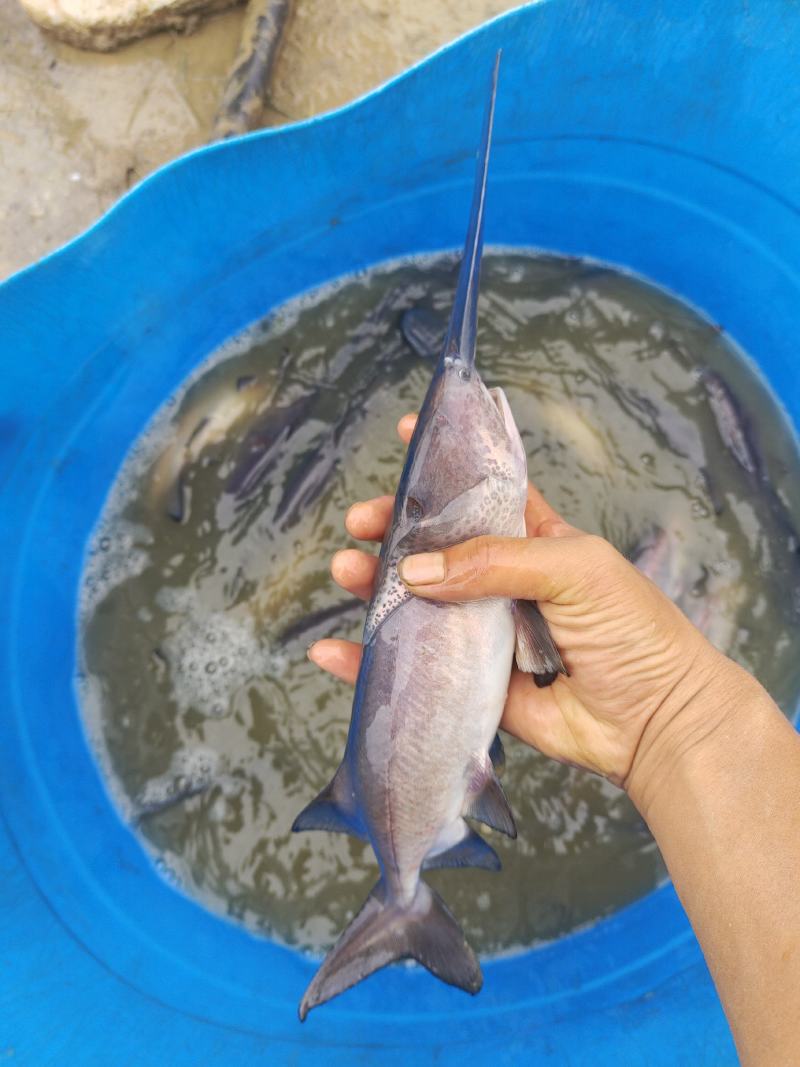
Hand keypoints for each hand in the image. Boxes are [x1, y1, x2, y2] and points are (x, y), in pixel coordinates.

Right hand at [309, 415, 747, 797]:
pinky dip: (368, 662)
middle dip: (392, 531)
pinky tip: (333, 651)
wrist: (654, 721)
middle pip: (434, 548)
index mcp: (533, 539)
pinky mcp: (472, 682)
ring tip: (345, 572)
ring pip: (416, 604)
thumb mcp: (573, 570)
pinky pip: (413, 668)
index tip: (404, 436)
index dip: (445, 466)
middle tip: (359, 526)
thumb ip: (494, 562)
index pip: (481, 491)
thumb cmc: (631, 629)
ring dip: (374, 587)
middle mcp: (502, 581)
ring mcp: (483, 633)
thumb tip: (416, 570)